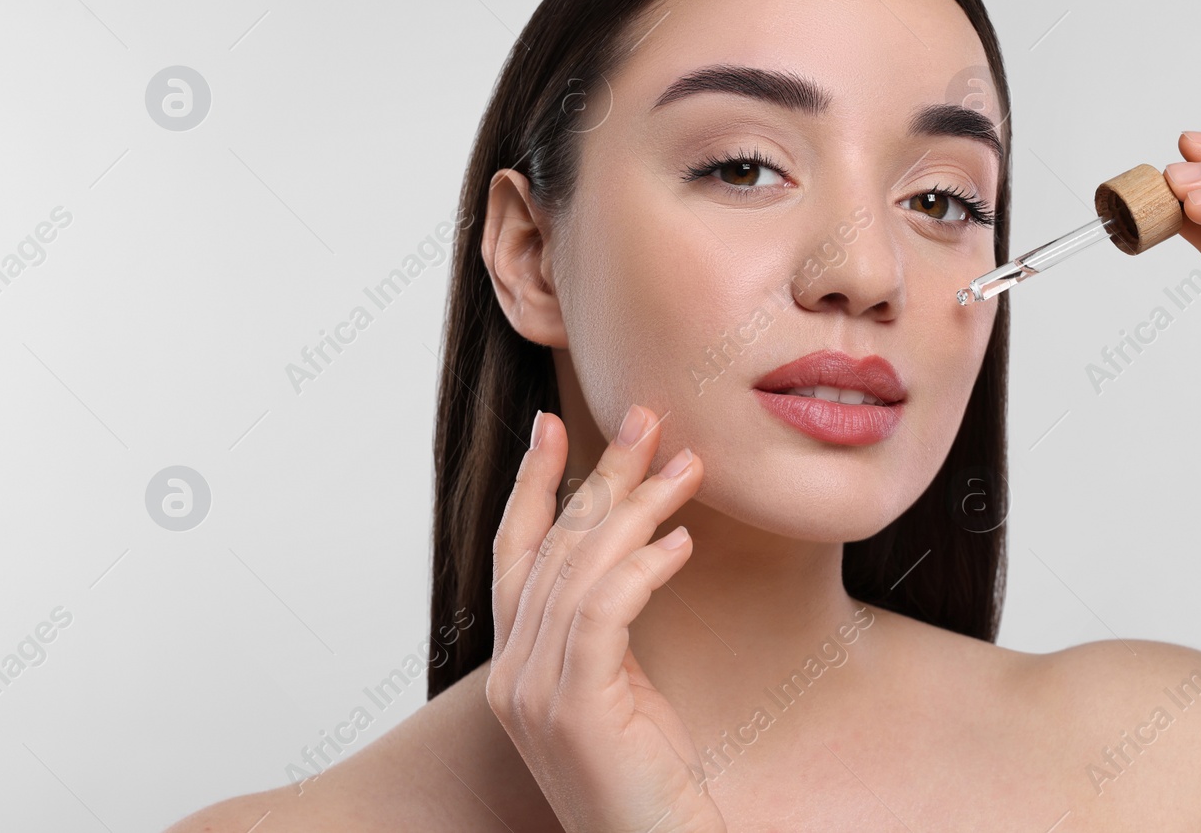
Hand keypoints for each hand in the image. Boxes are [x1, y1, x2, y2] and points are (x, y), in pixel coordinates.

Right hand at [485, 403, 725, 832]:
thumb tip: (632, 553)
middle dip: (600, 475)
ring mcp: (534, 695)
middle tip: (648, 420)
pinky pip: (604, 613)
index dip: (532, 485)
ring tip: (689, 469)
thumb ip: (604, 630)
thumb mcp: (620, 689)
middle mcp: (511, 677)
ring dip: (639, 508)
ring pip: (581, 570)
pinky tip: (683, 543)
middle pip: (553, 548)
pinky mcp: (575, 709)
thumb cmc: (647, 780)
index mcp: (514, 668)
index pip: (516, 555)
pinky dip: (642, 567)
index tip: (552, 425)